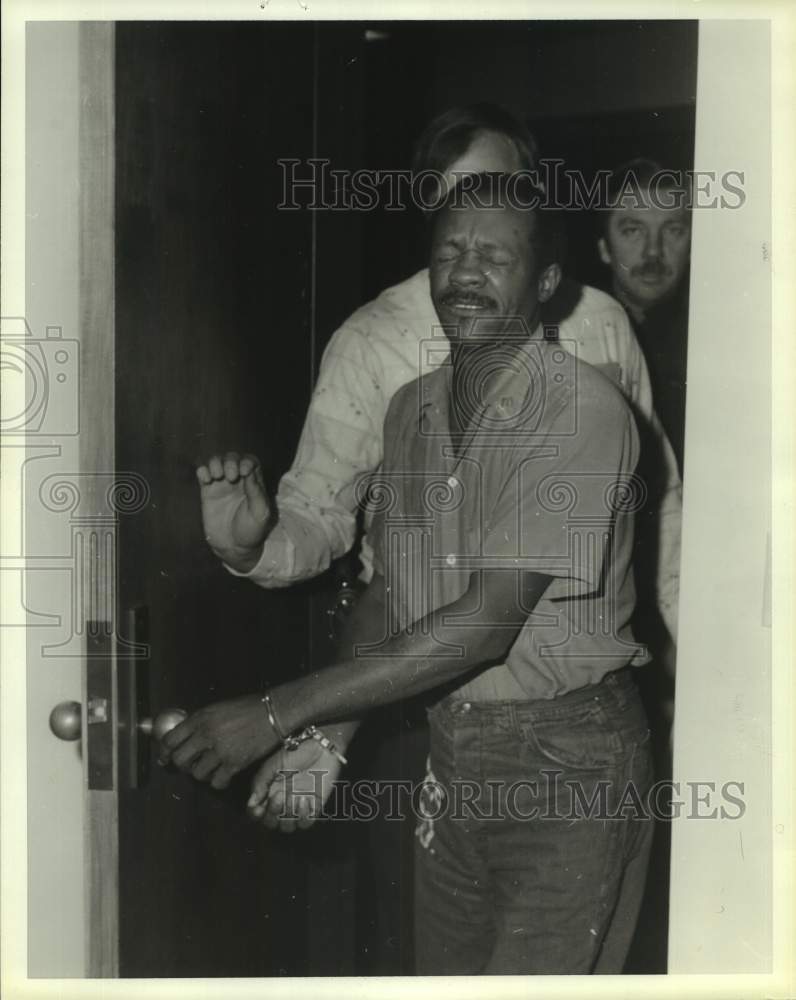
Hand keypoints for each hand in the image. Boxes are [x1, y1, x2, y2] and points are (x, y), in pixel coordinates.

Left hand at [159, 694, 278, 788]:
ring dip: (202, 774)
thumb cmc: (248, 708)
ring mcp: (220, 750)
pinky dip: (219, 781)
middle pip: (180, 760)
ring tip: (211, 768)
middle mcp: (207, 734)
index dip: (164, 752)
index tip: (166, 757)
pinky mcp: (234, 764)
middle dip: (183, 765)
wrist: (273, 712)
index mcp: (200, 718)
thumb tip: (184, 737)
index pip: (170, 740)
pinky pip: (216, 782)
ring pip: (197, 774)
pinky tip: (224, 774)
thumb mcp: (218, 709)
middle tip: (190, 765)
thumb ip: (200, 722)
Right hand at [197, 452, 273, 572]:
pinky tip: (206, 479)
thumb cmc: (252, 531)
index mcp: (254, 483)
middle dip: (230, 461)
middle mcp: (238, 480)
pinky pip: (203, 473)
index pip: (250, 461)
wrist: (234, 547)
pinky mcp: (207, 491)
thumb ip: (256, 492)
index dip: (246, 461)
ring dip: (215, 462)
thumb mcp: (260, 513)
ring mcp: (221, 484)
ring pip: (216, 461)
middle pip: (232, 458)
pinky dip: (202, 470)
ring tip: (217, 476)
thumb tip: (248, 471)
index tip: (244, 471)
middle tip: (231, 476)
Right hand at [247, 740, 342, 832]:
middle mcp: (282, 802)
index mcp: (269, 792)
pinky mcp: (314, 807)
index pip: (257, 813)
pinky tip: (306, 799)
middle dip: (272, 815)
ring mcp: (298, 806)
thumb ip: (261, 783)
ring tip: (295, 797)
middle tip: (279, 796)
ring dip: (289, 816)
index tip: (258, 809)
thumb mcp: (273, 765)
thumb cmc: (295, 753)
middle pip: (272, 823)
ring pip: (288, 827)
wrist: (320, 748)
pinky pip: (306, 823)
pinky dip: (304, 816)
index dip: (255, 815)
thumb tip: (251, 803)